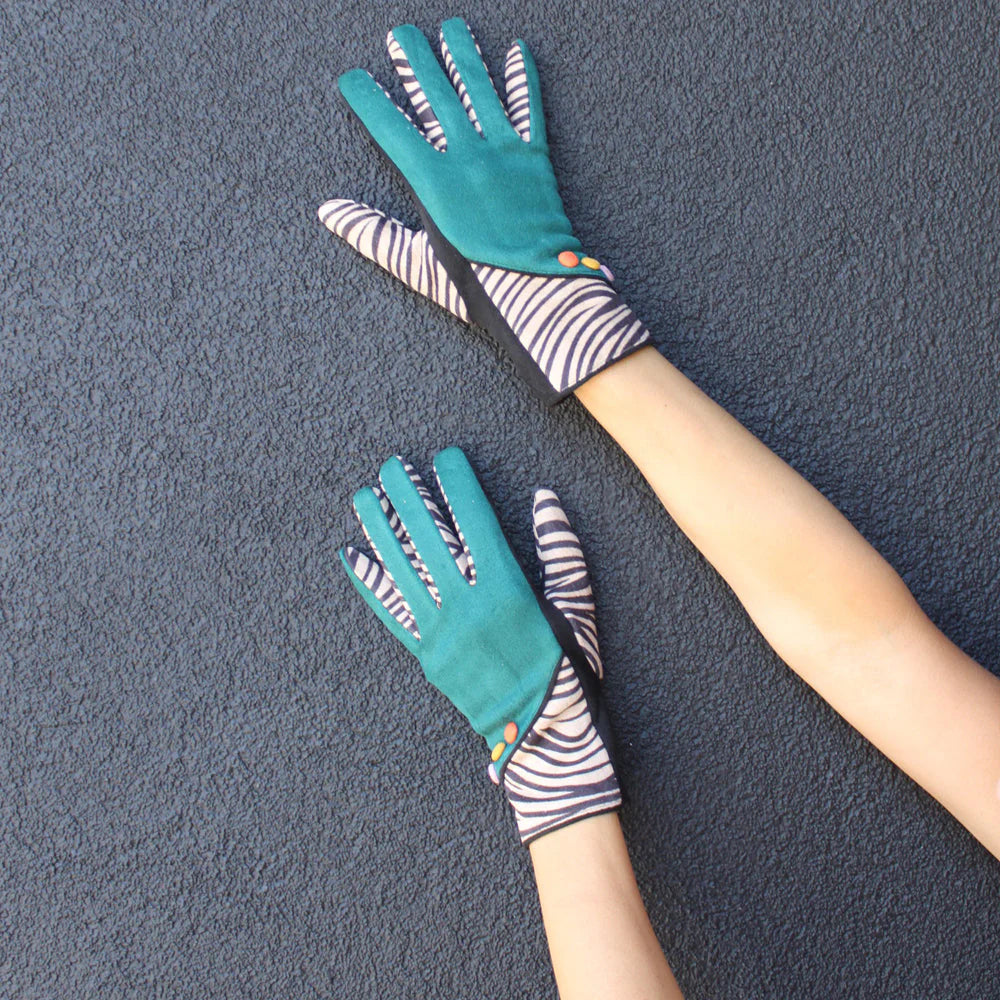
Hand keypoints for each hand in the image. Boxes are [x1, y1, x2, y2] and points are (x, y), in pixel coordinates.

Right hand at [321, 19, 650, 403]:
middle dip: (415, 59)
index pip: (391, 127)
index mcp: (432, 180)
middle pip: (435, 94)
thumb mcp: (415, 264)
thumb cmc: (476, 285)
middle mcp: (466, 155)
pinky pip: (528, 108)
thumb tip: (330, 212)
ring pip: (480, 89)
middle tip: (401, 33)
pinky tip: (517, 52)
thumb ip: (372, 233)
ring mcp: (502, 152)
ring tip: (452, 26)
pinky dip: (523, 79)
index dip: (369, 99)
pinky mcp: (535, 158)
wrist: (540, 291)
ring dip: (464, 54)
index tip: (352, 78)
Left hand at [342, 447, 619, 841]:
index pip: (475, 522)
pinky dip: (370, 583)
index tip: (446, 457)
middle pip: (429, 538)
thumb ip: (562, 552)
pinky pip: (390, 613)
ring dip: (379, 530)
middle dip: (408, 496)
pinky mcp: (426, 655)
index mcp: (507, 590)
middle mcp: (467, 606)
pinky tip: (352, 556)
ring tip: (364, 495)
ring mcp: (440, 632)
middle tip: (392, 464)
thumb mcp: (577, 607)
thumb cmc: (567, 668)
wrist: (542, 734)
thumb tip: (547, 499)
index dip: (458, 485)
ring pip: (401, 569)